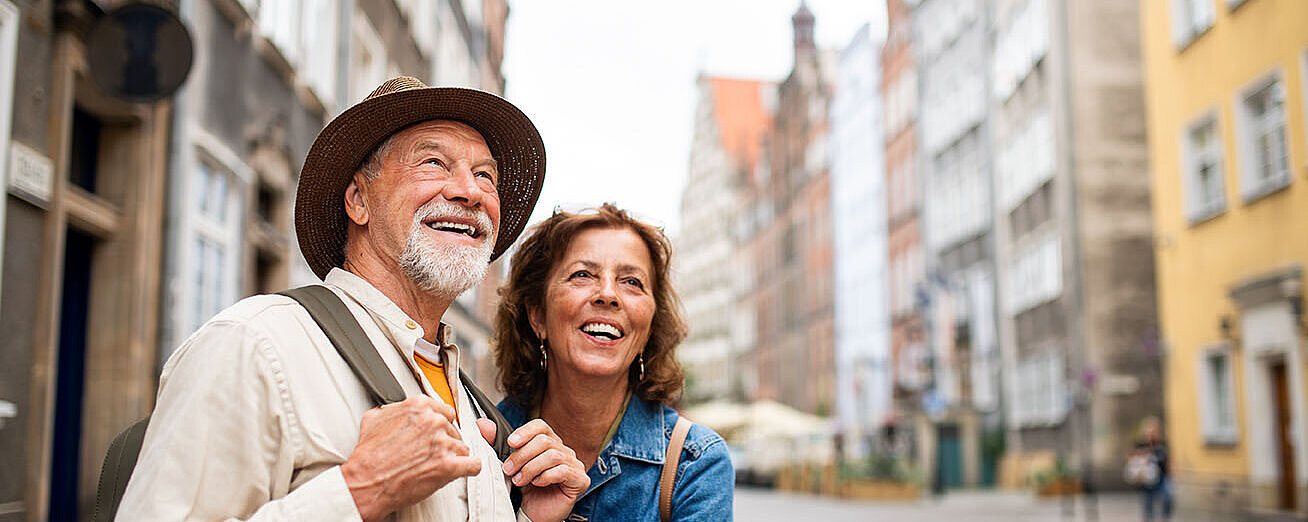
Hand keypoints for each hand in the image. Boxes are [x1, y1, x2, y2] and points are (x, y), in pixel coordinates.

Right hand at [342, 396, 481, 521]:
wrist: (366, 482)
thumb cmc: (368, 456)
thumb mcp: (375, 418)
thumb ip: (394, 408)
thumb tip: (400, 407)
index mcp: (418, 406)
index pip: (445, 411)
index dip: (440, 425)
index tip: (437, 433)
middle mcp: (433, 421)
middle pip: (454, 430)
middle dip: (445, 442)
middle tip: (429, 454)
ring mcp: (442, 443)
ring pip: (463, 447)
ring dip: (453, 457)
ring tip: (435, 465)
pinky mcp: (449, 466)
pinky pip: (473, 465)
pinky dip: (469, 469)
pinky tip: (462, 470)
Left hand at [478, 418, 588, 521]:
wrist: (532, 514)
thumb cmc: (526, 490)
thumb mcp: (510, 465)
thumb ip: (496, 444)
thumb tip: (482, 424)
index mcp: (550, 444)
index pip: (541, 426)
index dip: (526, 432)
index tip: (511, 442)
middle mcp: (564, 451)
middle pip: (545, 441)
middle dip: (522, 455)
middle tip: (509, 470)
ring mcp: (574, 465)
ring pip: (552, 455)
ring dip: (531, 468)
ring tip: (520, 481)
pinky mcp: (580, 480)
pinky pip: (563, 470)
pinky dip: (545, 476)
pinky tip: (537, 484)